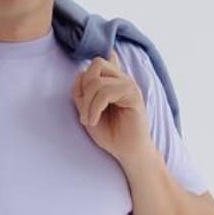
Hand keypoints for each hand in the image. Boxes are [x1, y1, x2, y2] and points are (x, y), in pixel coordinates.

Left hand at [71, 48, 152, 164]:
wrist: (127, 151)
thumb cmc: (109, 132)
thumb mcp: (87, 109)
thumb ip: (82, 91)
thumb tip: (80, 73)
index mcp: (113, 80)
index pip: (96, 63)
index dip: (82, 81)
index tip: (83, 105)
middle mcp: (122, 78)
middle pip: (96, 64)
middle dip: (84, 88)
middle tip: (83, 112)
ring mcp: (129, 85)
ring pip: (97, 81)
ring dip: (87, 104)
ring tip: (88, 120)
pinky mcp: (133, 95)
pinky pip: (105, 93)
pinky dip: (94, 108)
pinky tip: (94, 121)